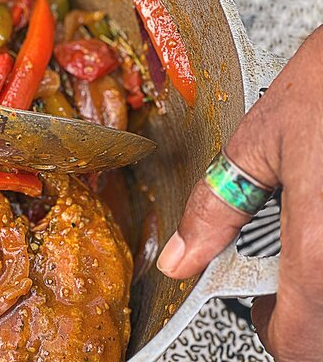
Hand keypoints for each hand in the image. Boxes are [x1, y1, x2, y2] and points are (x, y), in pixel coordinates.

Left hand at [157, 26, 322, 360]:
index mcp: (320, 245)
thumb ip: (214, 211)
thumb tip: (180, 257)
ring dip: (322, 286)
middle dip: (305, 310)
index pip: (300, 344)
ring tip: (309, 236)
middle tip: (284, 273)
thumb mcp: (257, 145)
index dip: (274, 332)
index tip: (260, 306)